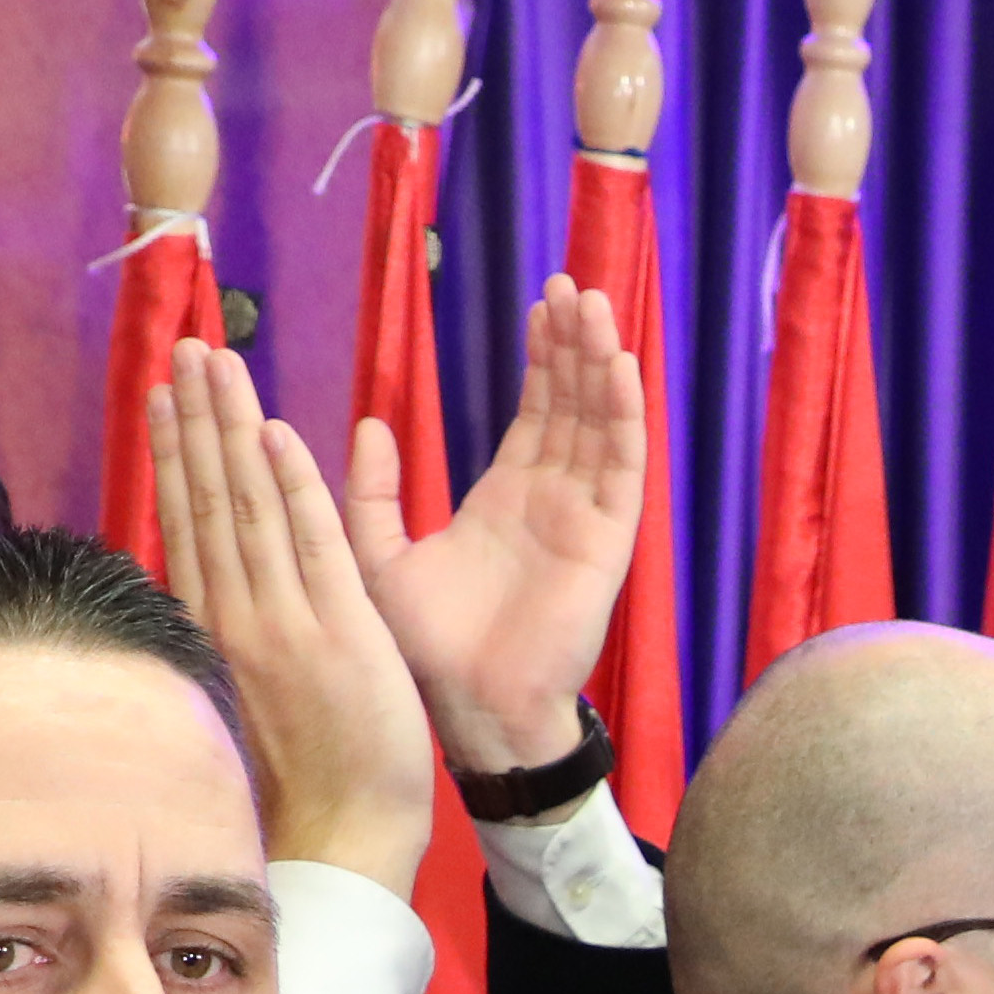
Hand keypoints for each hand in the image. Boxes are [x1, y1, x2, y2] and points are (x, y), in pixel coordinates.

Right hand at [144, 335, 441, 890]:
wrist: (340, 841)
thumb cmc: (298, 785)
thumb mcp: (245, 700)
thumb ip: (225, 637)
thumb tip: (200, 596)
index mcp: (215, 633)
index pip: (190, 523)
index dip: (176, 454)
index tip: (162, 395)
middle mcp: (236, 619)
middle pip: (208, 499)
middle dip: (194, 418)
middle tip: (183, 348)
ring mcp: (284, 623)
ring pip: (249, 507)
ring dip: (231, 429)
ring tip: (215, 363)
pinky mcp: (337, 634)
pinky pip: (312, 546)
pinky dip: (293, 489)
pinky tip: (274, 435)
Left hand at [355, 273, 644, 784]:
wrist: (470, 711)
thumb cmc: (427, 650)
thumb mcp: (382, 557)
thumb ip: (373, 493)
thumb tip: (369, 424)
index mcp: (505, 500)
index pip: (534, 413)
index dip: (541, 359)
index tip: (539, 303)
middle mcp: (552, 501)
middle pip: (572, 404)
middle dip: (573, 344)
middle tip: (570, 282)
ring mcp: (584, 518)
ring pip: (600, 423)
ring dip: (600, 363)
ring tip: (593, 303)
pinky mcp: (607, 541)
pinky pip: (621, 467)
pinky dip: (624, 415)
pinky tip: (621, 366)